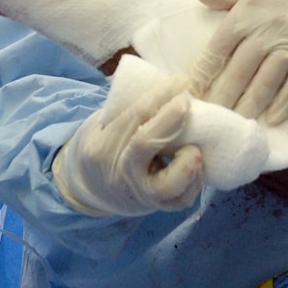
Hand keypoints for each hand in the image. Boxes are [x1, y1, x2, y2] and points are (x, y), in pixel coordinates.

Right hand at [54, 73, 204, 216]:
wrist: (92, 188)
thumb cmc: (106, 146)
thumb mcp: (107, 125)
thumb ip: (132, 110)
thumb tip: (170, 86)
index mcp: (101, 146)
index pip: (132, 116)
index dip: (157, 96)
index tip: (178, 80)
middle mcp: (119, 172)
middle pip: (143, 146)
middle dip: (168, 122)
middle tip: (185, 103)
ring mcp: (138, 194)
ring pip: (165, 186)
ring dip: (187, 164)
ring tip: (195, 149)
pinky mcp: (156, 208)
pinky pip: (180, 199)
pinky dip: (194, 181)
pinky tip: (196, 164)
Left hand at [187, 0, 287, 122]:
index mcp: (247, 11)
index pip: (219, 47)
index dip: (204, 71)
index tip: (191, 90)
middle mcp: (267, 30)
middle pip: (239, 70)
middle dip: (222, 96)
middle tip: (208, 116)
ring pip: (266, 81)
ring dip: (249, 105)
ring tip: (234, 123)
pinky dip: (285, 102)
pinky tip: (272, 119)